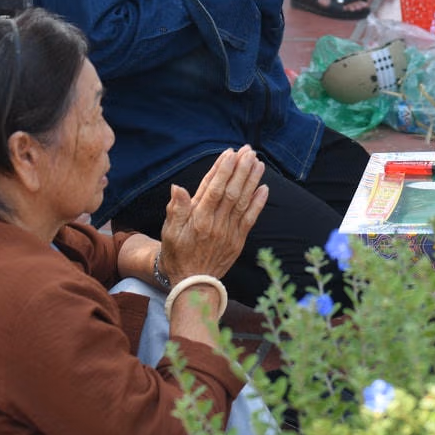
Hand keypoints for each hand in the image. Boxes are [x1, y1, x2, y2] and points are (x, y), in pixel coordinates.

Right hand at [157, 146, 268, 283]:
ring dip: (252, 181)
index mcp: (198, 220)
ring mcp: (229, 233)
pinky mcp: (238, 241)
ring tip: (258, 162)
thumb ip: (176, 209)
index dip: (223, 170)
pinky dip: (258, 203)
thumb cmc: (177, 253)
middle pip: (231, 192)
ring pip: (243, 202)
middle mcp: (216, 225)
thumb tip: (177, 187)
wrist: (192, 283)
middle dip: (241, 169)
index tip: (230, 153)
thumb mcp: (169, 232)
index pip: (213, 190)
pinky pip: (250, 219)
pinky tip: (264, 188)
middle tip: (249, 151)